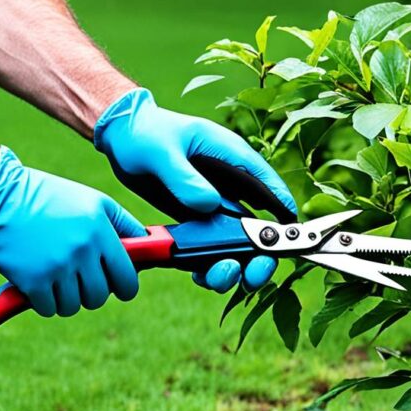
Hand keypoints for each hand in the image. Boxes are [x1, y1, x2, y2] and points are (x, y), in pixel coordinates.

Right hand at [0, 147, 144, 316]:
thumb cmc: (50, 197)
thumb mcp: (94, 202)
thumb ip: (124, 224)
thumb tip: (148, 244)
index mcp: (101, 232)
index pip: (127, 279)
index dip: (125, 287)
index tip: (119, 287)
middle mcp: (82, 251)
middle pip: (99, 296)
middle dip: (93, 292)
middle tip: (81, 279)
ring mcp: (57, 267)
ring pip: (74, 306)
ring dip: (67, 298)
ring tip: (58, 278)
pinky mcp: (31, 281)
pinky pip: (49, 308)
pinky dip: (45, 302)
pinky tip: (40, 283)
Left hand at [93, 88, 296, 291]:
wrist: (122, 138)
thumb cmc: (145, 133)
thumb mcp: (162, 151)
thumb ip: (184, 179)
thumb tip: (209, 204)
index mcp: (232, 158)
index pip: (269, 186)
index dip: (283, 214)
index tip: (288, 242)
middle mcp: (231, 184)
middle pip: (260, 224)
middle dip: (262, 254)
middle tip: (253, 275)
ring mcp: (217, 204)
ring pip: (238, 243)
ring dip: (236, 265)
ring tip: (219, 277)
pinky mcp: (199, 219)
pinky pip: (213, 248)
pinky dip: (210, 266)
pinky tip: (200, 276)